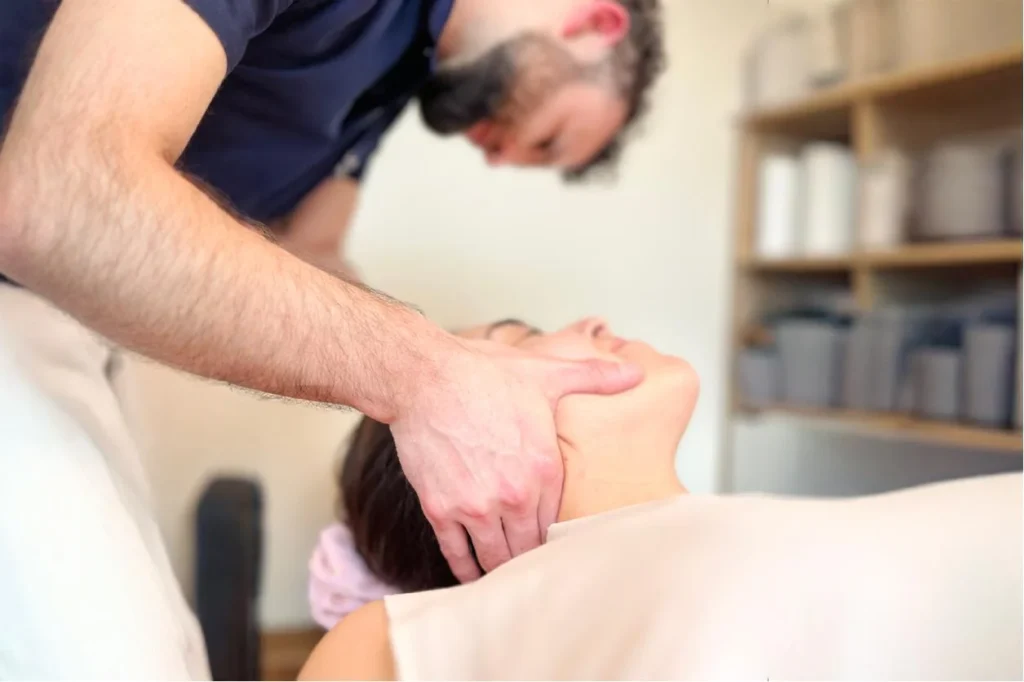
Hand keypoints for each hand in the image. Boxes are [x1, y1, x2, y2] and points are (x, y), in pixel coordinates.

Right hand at [389, 337, 642, 581]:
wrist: (426, 377)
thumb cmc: (483, 373)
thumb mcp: (545, 372)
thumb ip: (593, 377)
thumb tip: (635, 373)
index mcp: (544, 468)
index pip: (558, 521)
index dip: (557, 537)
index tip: (557, 547)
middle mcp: (514, 494)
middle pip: (529, 546)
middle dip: (531, 558)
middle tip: (533, 570)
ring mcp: (476, 505)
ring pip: (495, 555)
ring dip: (500, 568)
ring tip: (504, 577)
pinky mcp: (441, 509)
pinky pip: (456, 551)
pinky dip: (464, 567)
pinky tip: (469, 574)